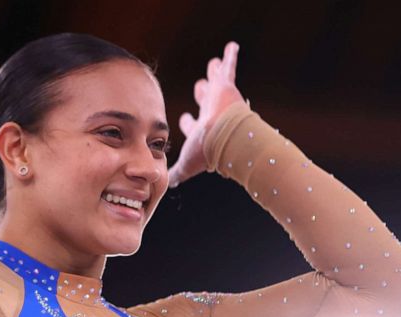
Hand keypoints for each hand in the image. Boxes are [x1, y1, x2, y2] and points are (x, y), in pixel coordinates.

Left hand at [168, 41, 246, 187]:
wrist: (225, 136)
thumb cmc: (207, 150)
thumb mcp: (188, 163)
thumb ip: (178, 172)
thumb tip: (168, 185)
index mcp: (202, 130)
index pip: (193, 125)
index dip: (187, 123)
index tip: (184, 119)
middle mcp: (211, 113)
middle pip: (204, 100)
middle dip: (202, 94)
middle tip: (201, 87)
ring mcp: (220, 99)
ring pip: (215, 82)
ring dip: (215, 74)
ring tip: (214, 64)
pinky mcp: (227, 87)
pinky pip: (229, 67)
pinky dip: (230, 56)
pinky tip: (231, 46)